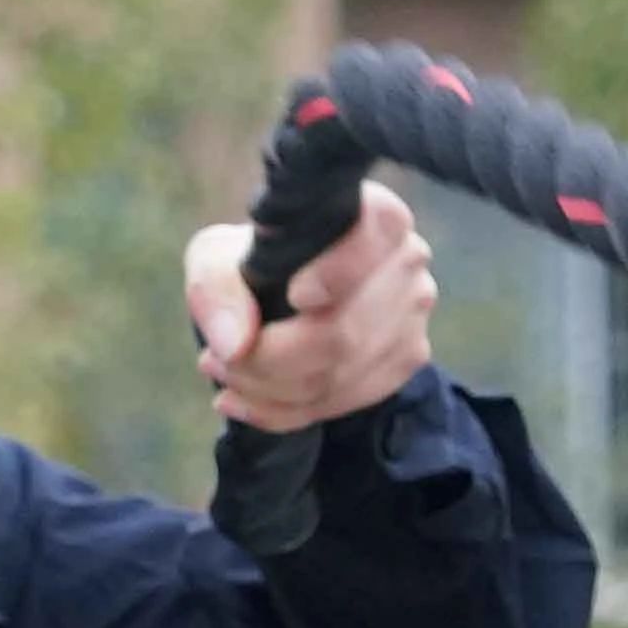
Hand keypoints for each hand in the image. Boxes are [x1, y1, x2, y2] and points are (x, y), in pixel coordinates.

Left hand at [184, 181, 438, 436]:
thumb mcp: (217, 256)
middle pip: (343, 333)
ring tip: (225, 374)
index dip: (336, 272)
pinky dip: (284, 412)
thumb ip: (216, 289)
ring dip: (267, 391)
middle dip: (267, 361)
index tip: (294, 295)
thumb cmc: (256, 260)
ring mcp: (414, 315)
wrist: (282, 288)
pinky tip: (244, 400)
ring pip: (340, 377)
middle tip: (214, 360)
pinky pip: (345, 402)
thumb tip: (235, 346)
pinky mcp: (406, 360)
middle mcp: (407, 261)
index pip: (371, 239)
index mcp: (373, 215)